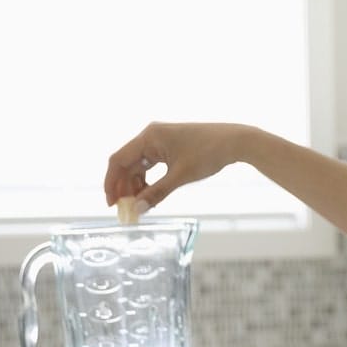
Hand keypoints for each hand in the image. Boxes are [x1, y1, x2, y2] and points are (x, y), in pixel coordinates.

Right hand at [102, 122, 246, 211]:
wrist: (235, 142)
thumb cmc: (208, 154)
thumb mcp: (180, 176)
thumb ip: (157, 193)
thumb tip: (137, 210)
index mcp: (148, 137)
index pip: (118, 160)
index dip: (111, 183)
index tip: (111, 204)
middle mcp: (150, 136)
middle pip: (127, 164)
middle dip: (124, 188)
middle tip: (125, 210)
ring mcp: (159, 140)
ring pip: (138, 166)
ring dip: (136, 186)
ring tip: (139, 206)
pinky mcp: (169, 146)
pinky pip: (151, 165)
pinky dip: (148, 181)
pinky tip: (150, 196)